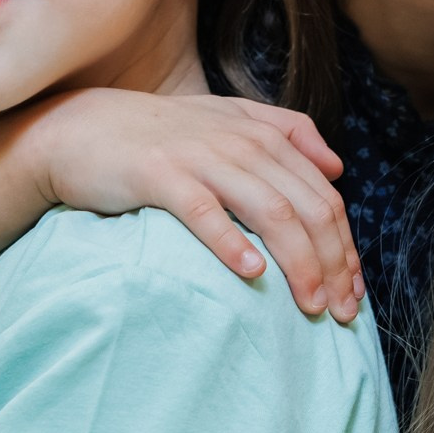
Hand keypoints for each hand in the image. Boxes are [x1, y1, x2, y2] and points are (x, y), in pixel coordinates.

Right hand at [27, 89, 362, 321]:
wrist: (80, 128)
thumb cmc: (160, 134)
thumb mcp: (229, 119)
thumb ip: (288, 132)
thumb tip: (338, 167)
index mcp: (263, 135)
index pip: (323, 196)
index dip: (345, 247)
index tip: (352, 292)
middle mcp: (241, 142)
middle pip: (307, 207)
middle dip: (332, 264)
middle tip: (341, 313)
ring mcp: (201, 157)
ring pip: (270, 211)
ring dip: (297, 261)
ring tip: (309, 305)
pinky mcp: (159, 174)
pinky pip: (204, 211)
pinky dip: (232, 242)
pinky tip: (251, 272)